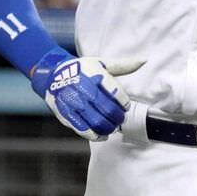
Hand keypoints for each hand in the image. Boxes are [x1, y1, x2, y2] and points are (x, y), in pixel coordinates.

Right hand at [29, 48, 144, 139]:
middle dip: (118, 116)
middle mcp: (83, 88)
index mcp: (94, 74)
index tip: (126, 105)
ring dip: (108, 127)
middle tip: (121, 118)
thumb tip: (144, 61)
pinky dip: (94, 135)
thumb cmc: (82, 69)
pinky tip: (102, 135)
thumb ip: (123, 65)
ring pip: (95, 121)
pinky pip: (82, 129)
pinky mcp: (65, 114)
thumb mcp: (101, 62)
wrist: (52, 75)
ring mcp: (73, 102)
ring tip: (113, 127)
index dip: (123, 101)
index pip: (114, 91)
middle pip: (107, 108)